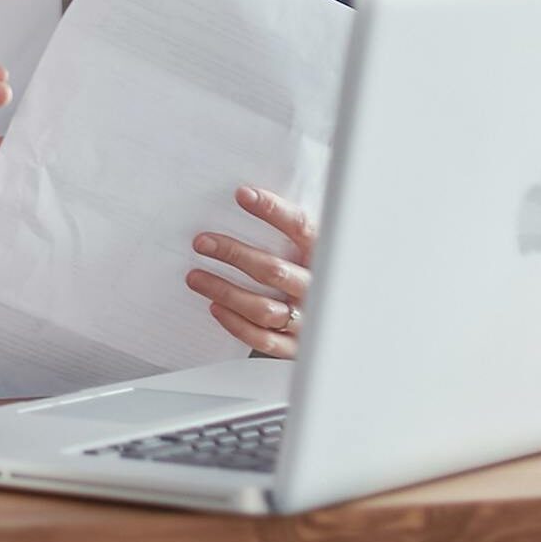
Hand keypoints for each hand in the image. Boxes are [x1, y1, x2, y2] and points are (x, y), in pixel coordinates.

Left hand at [187, 186, 315, 357]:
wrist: (345, 321)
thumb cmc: (314, 272)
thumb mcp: (310, 248)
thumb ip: (288, 230)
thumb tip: (246, 196)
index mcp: (325, 257)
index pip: (301, 229)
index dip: (273, 210)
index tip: (242, 195)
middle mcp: (318, 288)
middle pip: (274, 270)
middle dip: (233, 254)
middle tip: (202, 242)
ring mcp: (308, 319)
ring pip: (263, 308)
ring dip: (224, 291)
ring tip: (195, 277)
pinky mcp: (296, 346)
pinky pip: (263, 339)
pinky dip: (235, 324)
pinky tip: (214, 306)